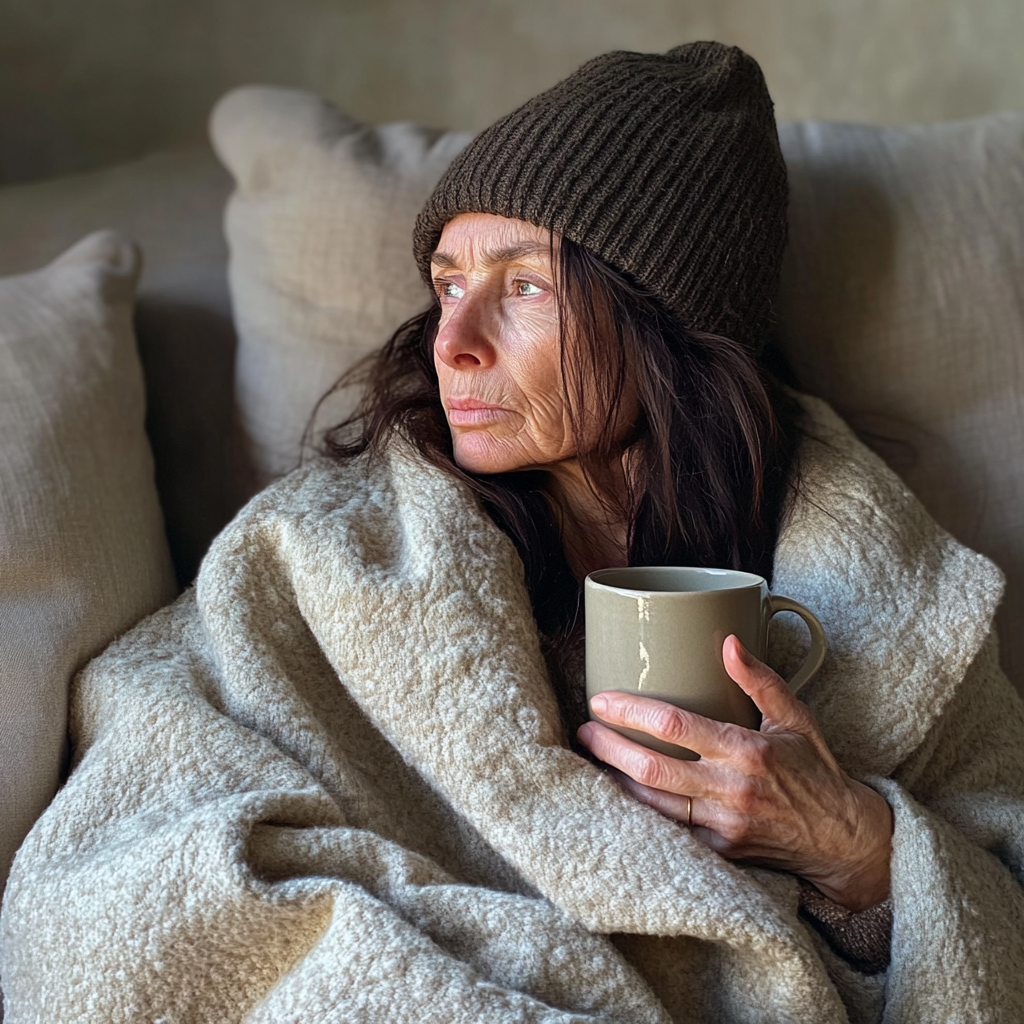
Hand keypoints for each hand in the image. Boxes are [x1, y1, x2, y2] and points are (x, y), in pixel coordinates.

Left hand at [576, 635, 892, 911]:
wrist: (843, 840)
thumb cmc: (815, 771)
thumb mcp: (795, 718)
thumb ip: (760, 680)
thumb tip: (728, 642)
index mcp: (746, 751)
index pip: (674, 726)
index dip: (630, 711)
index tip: (600, 701)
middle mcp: (731, 790)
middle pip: (651, 769)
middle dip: (608, 748)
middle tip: (584, 731)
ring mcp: (724, 826)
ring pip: (652, 805)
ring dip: (616, 780)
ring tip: (592, 758)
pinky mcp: (721, 852)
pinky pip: (670, 831)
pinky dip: (641, 811)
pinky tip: (620, 793)